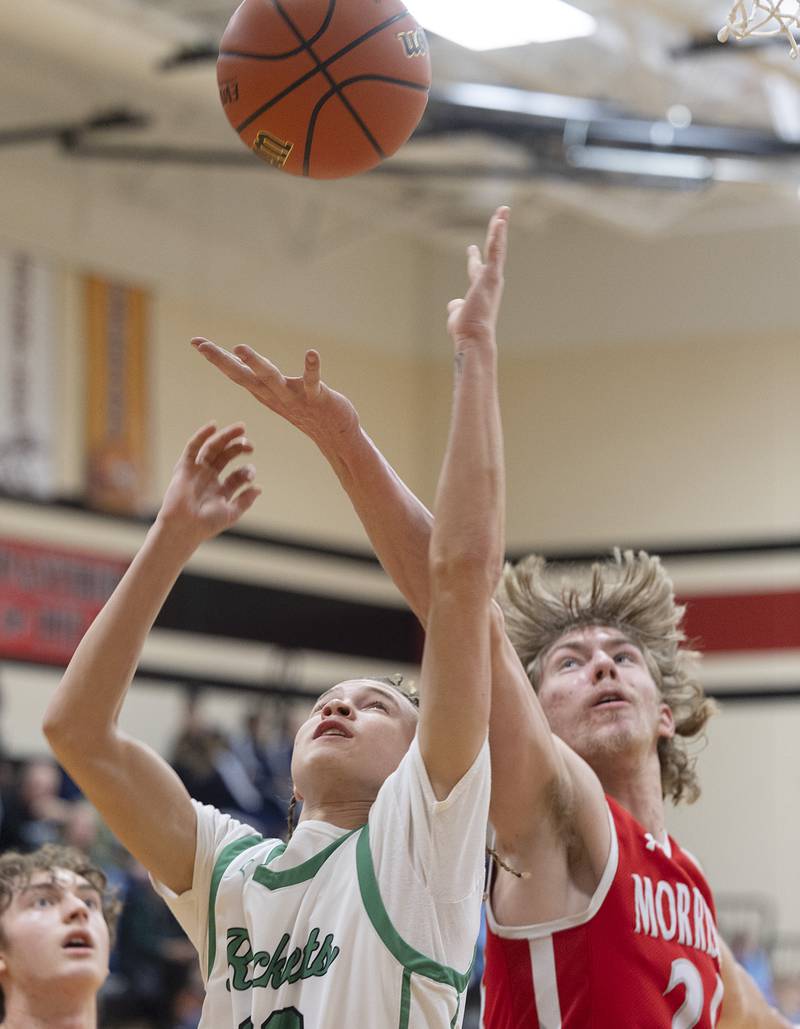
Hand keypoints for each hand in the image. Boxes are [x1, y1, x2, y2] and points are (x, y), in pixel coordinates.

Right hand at [155, 423, 260, 546]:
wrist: (184, 527)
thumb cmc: (206, 524)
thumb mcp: (232, 513)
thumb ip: (245, 500)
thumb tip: (259, 488)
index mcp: (221, 490)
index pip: (237, 475)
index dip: (247, 472)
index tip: (251, 475)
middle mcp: (209, 478)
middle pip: (226, 456)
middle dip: (239, 447)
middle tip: (250, 444)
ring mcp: (197, 471)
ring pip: (212, 448)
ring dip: (226, 437)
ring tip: (241, 428)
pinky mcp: (184, 467)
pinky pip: (192, 448)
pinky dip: (201, 436)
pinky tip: (213, 426)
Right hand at [191, 340, 357, 446]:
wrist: (335, 437)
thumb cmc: (305, 410)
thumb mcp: (276, 393)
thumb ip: (257, 377)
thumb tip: (236, 357)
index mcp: (264, 393)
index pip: (235, 374)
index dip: (216, 358)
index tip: (195, 342)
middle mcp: (274, 396)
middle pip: (243, 376)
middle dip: (222, 360)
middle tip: (202, 345)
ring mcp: (294, 398)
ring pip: (271, 379)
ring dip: (256, 364)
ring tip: (240, 347)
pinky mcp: (317, 398)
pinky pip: (312, 382)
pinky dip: (311, 368)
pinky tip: (312, 353)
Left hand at [447, 206, 509, 347]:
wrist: (472, 337)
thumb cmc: (465, 330)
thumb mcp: (457, 314)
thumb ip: (456, 307)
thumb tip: (454, 304)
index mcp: (479, 289)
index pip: (476, 269)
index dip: (473, 258)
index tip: (470, 248)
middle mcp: (489, 281)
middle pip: (493, 252)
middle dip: (496, 234)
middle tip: (499, 217)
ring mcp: (492, 278)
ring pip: (497, 248)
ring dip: (500, 229)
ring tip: (503, 210)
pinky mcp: (491, 277)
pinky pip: (496, 251)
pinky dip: (498, 236)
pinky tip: (500, 220)